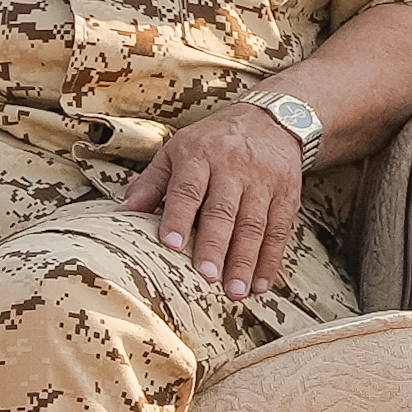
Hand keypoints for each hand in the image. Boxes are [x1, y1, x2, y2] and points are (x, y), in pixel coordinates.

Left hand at [121, 100, 318, 295]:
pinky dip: (271, 259)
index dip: (180, 217)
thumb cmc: (214, 142)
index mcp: (200, 155)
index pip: (188, 189)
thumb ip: (151, 182)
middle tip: (207, 276)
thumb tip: (123, 210)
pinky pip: (280, 230)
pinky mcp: (288, 193)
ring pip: (255, 225)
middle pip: (224, 211)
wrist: (272, 120)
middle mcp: (234, 167)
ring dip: (246, 260)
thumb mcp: (177, 150)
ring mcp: (264, 181)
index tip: (172, 245)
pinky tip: (262, 284)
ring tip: (237, 291)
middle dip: (216, 245)